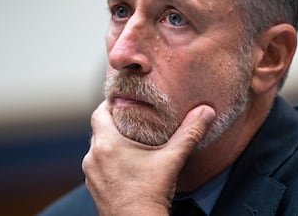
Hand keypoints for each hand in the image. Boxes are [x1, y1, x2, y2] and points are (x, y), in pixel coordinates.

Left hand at [82, 101, 214, 215]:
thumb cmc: (149, 196)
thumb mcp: (171, 160)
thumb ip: (189, 133)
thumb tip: (205, 111)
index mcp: (107, 145)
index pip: (99, 112)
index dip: (111, 103)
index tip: (124, 100)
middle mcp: (93, 158)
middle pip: (99, 129)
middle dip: (114, 122)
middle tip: (133, 117)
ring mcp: (92, 175)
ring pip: (98, 148)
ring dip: (111, 142)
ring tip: (131, 138)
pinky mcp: (95, 188)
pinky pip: (98, 165)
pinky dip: (109, 159)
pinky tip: (127, 163)